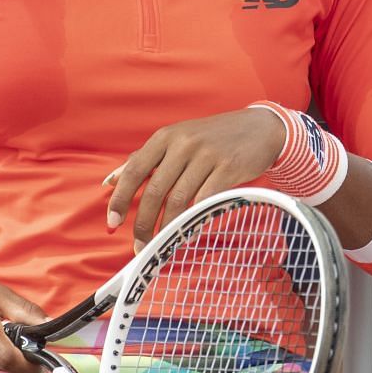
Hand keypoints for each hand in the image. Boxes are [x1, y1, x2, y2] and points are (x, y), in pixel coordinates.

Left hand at [105, 107, 287, 248]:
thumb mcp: (177, 140)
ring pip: (178, 199)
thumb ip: (144, 159)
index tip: (113, 223)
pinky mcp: (228, 168)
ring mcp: (207, 155)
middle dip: (144, 223)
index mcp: (165, 137)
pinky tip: (189, 230)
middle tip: (140, 244)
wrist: (261, 128)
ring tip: (162, 242)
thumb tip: (111, 180)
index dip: (120, 199)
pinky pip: (205, 200)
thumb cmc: (213, 137)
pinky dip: (194, 219)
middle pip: (154, 191)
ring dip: (167, 226)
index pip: (134, 171)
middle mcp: (183, 144)